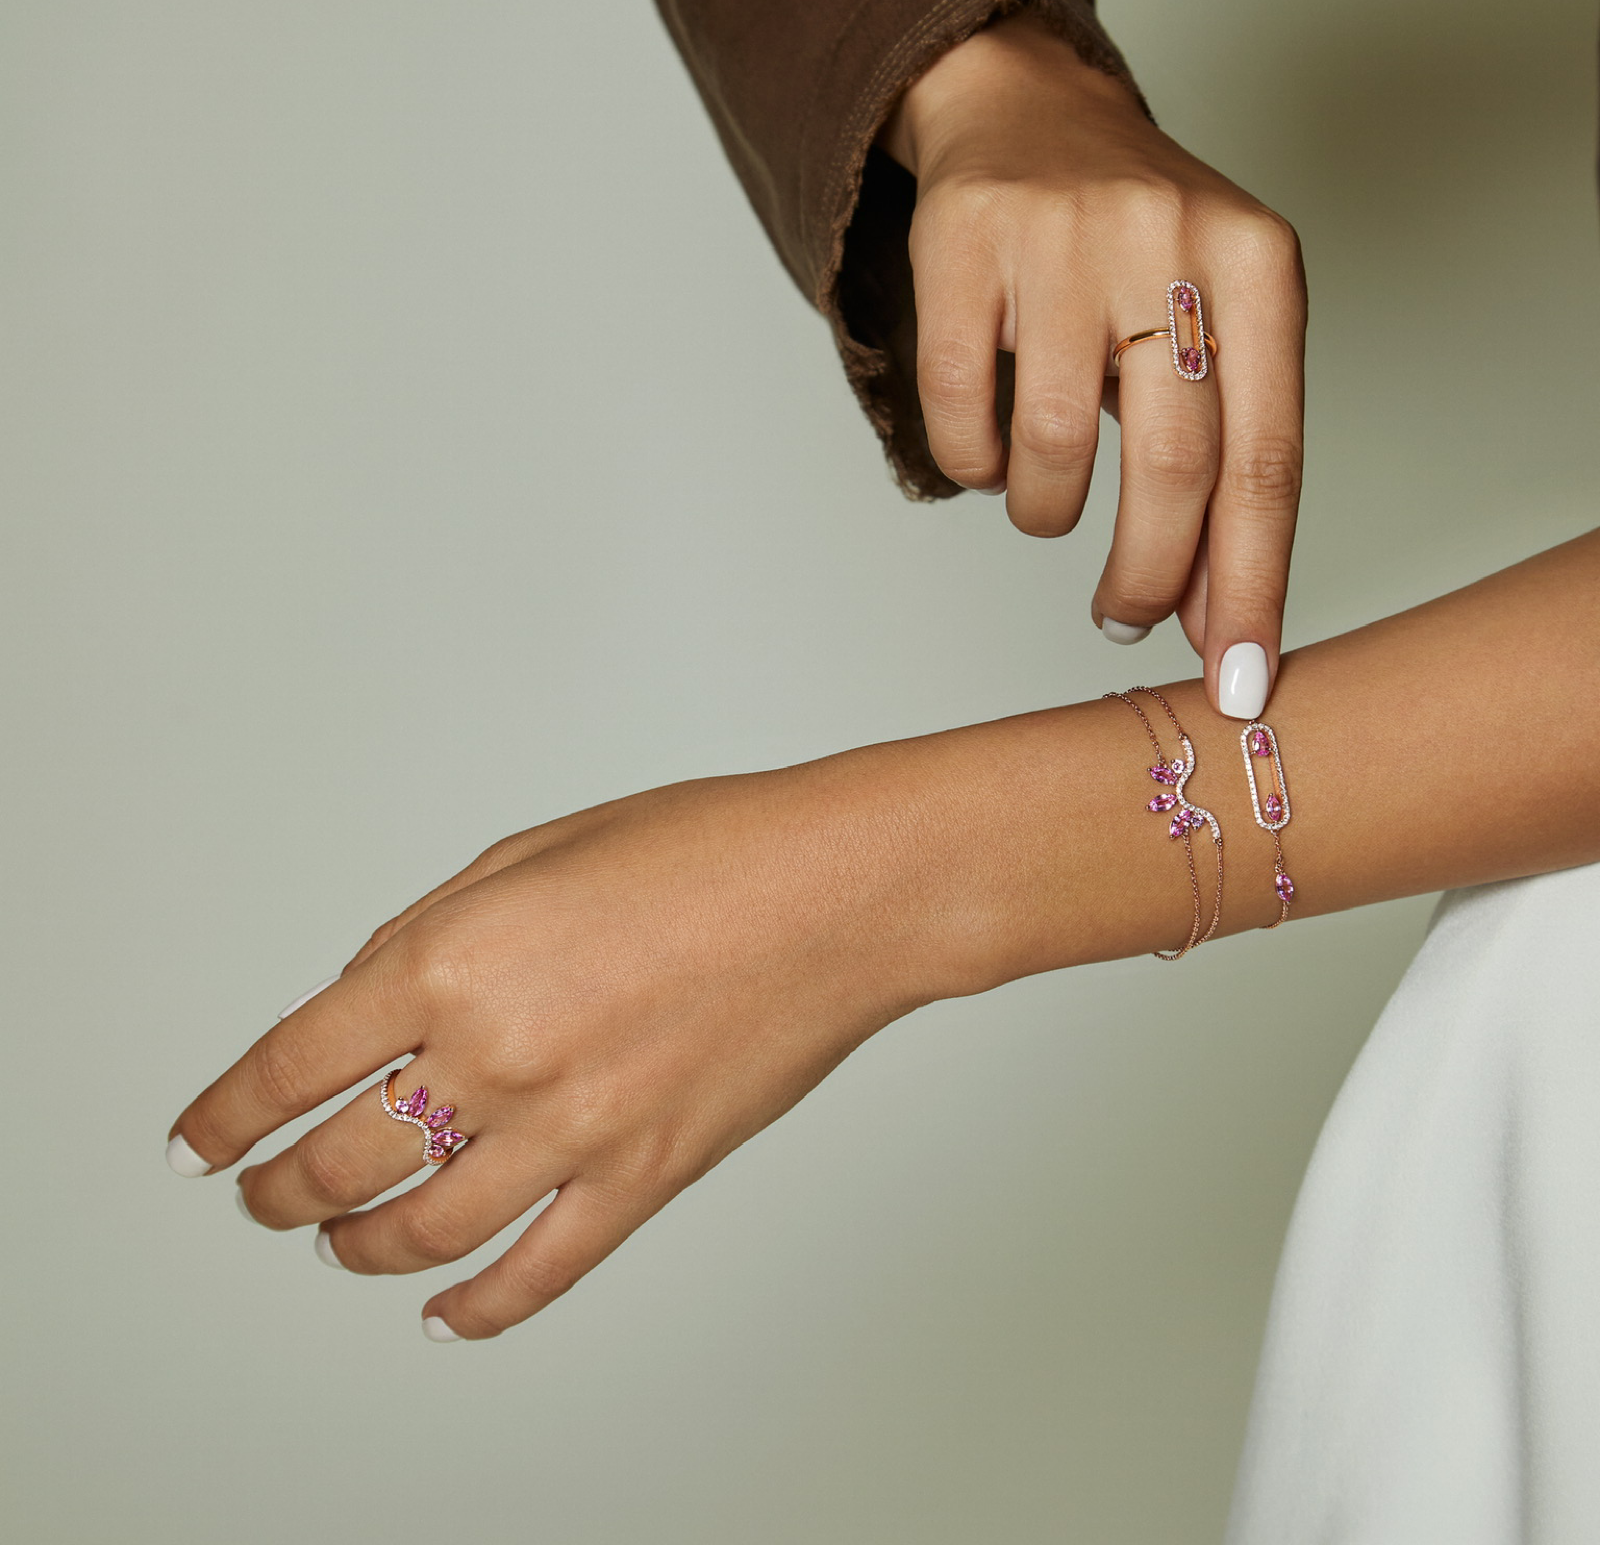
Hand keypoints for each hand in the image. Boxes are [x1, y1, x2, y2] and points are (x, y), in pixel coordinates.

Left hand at [167, 747, 1016, 1340]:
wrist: (844, 889)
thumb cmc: (708, 846)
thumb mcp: (536, 850)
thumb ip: (433, 931)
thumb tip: (367, 1002)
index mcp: (453, 958)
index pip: (289, 1067)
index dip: (224, 1118)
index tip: (199, 1144)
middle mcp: (497, 1055)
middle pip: (337, 1164)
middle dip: (278, 1191)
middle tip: (263, 1196)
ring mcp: (572, 1129)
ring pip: (421, 1235)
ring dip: (357, 1251)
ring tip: (340, 1246)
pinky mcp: (645, 1178)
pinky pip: (537, 1273)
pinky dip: (476, 1309)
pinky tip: (443, 1312)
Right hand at [880, 11, 1305, 716]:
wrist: (1032, 115)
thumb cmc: (1138, 253)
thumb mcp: (1215, 330)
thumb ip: (1226, 463)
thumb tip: (1215, 619)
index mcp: (1261, 268)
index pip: (1268, 459)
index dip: (1251, 584)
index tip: (1236, 679)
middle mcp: (1172, 242)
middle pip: (1176, 467)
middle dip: (1149, 576)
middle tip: (1124, 620)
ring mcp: (1063, 238)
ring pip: (1055, 446)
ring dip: (1045, 513)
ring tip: (1045, 500)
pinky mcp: (965, 246)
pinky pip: (962, 414)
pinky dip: (975, 464)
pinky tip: (993, 451)